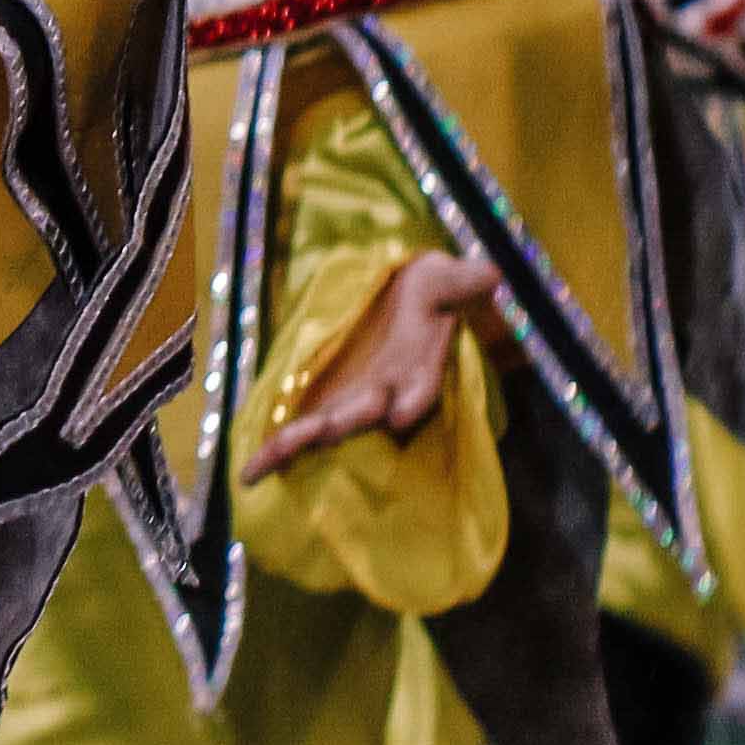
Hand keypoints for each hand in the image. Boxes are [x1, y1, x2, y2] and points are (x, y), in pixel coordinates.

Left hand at [248, 247, 499, 478]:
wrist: (405, 300)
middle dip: (341, 424)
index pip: (420, 388)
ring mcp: (355, 400)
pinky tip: (250, 470)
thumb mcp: (446, 279)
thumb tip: (494, 275)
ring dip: (299, 441)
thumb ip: (463, 280)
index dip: (412, 400)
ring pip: (327, 427)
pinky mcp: (326, 400)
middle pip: (364, 413)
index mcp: (418, 369)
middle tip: (319, 435)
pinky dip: (278, 446)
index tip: (401, 412)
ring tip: (266, 461)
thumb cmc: (428, 292)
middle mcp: (386, 392)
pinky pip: (301, 426)